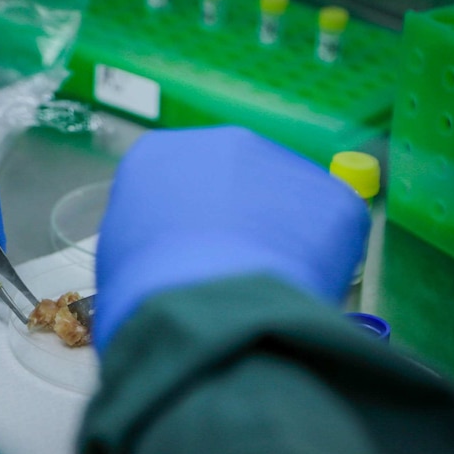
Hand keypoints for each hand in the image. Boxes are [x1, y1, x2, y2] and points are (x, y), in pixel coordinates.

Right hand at [94, 126, 369, 350]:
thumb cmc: (143, 290)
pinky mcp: (333, 198)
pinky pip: (324, 231)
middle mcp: (223, 142)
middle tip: (227, 270)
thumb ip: (144, 236)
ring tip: (261, 285)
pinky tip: (294, 290)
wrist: (204, 311)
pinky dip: (315, 261)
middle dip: (232, 220)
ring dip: (276, 237)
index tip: (183, 254)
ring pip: (282, 203)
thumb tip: (169, 249)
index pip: (169, 180)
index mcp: (158, 154)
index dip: (179, 222)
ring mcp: (284, 163)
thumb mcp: (119, 256)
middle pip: (231, 180)